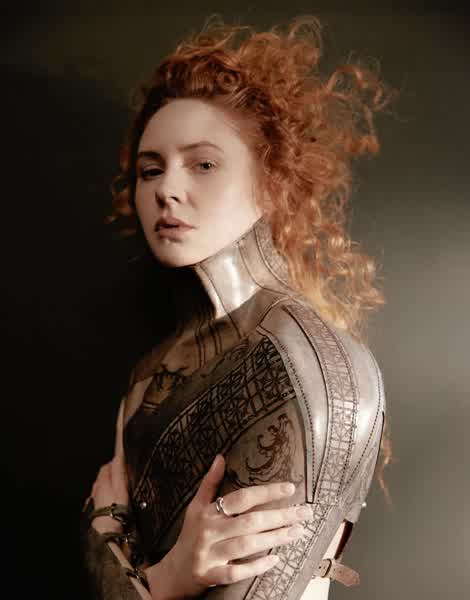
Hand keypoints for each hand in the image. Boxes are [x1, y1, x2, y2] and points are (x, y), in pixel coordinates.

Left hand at [89, 453, 129, 532]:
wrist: (106, 529)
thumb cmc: (115, 507)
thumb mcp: (120, 486)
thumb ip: (119, 470)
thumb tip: (118, 455)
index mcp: (102, 480)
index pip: (107, 465)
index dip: (116, 462)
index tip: (124, 462)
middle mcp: (96, 488)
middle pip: (103, 475)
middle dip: (112, 472)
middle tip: (123, 473)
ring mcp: (94, 498)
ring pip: (101, 486)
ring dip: (108, 483)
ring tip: (118, 486)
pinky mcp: (95, 508)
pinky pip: (100, 496)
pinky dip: (106, 494)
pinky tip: (111, 498)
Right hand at [145, 454, 308, 598]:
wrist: (173, 572)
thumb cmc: (191, 534)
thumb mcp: (196, 506)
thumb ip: (209, 483)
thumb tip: (220, 457)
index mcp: (208, 512)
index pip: (241, 498)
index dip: (266, 492)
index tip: (290, 487)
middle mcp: (210, 531)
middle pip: (250, 522)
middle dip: (280, 516)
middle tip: (305, 512)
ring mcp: (210, 555)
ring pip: (247, 545)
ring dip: (275, 538)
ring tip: (298, 531)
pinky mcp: (210, 576)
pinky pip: (235, 572)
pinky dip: (256, 566)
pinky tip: (275, 559)